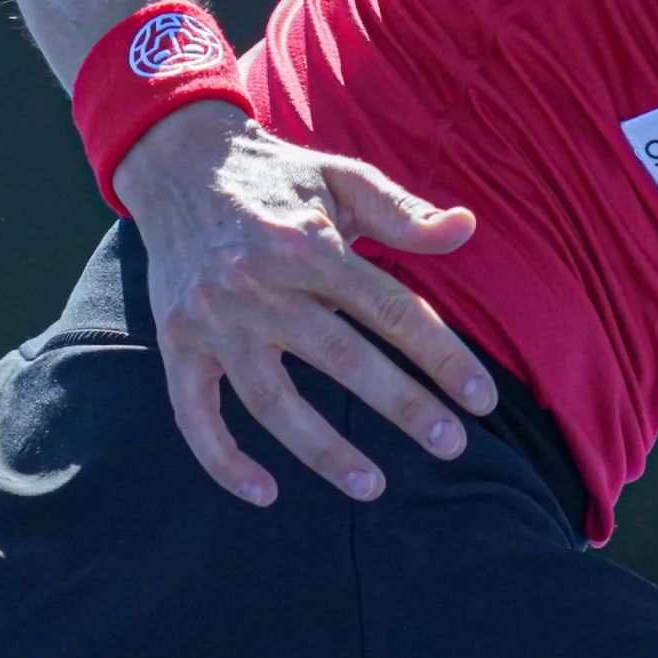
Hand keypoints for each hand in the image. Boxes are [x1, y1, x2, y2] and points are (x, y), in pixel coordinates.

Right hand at [114, 102, 495, 505]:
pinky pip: (195, 415)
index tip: (481, 399)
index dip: (441, 356)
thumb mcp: (343, 178)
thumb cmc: (278, 177)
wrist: (178, 164)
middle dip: (404, 406)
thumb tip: (466, 228)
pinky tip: (266, 493)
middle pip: (343, 358)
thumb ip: (403, 212)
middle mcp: (260, 286)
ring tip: (373, 486)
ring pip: (272, 401)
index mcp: (310, 245)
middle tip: (453, 445)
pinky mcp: (175, 343)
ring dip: (323, 450)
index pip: (390, 310)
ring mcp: (213, 320)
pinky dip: (224, 460)